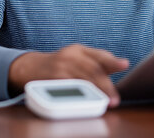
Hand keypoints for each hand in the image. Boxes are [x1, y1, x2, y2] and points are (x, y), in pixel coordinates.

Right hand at [8, 44, 128, 106]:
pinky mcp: (51, 77)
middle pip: (92, 69)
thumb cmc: (58, 65)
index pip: (99, 55)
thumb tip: (121, 64)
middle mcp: (70, 55)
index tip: (124, 64)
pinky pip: (68, 86)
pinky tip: (85, 100)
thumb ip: (97, 62)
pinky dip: (78, 94)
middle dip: (105, 85)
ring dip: (95, 92)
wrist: (29, 66)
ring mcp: (60, 65)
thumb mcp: (76, 58)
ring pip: (82, 78)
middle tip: (114, 99)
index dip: (112, 60)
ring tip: (104, 102)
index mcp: (79, 50)